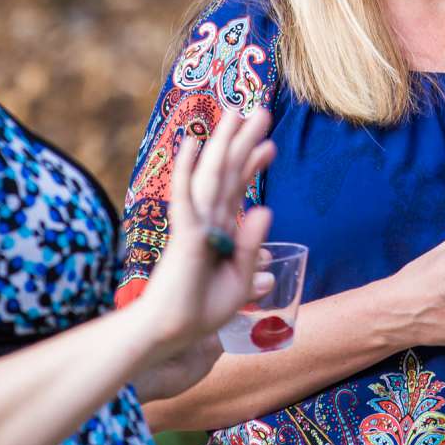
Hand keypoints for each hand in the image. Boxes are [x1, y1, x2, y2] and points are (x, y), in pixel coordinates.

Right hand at [134, 107, 277, 362]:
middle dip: (244, 141)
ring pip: (211, 175)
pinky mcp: (184, 234)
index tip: (270, 145)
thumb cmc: (200, 311)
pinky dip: (187, 169)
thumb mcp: (240, 282)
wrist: (174, 334)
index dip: (253, 165)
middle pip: (227, 172)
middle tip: (262, 110)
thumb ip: (252, 250)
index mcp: (218, 231)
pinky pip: (185, 197)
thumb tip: (266, 212)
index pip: (238, 189)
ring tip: (237, 113)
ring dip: (224, 142)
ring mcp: (194, 224)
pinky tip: (192, 142)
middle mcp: (206, 220)